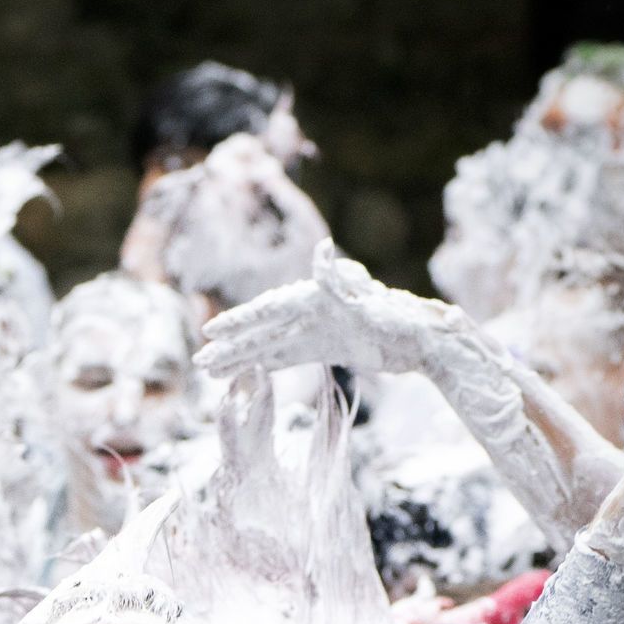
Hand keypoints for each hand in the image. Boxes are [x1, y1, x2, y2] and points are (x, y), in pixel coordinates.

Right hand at [198, 238, 453, 378]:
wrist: (423, 338)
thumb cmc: (396, 319)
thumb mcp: (365, 300)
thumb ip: (337, 279)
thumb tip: (321, 251)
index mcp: (314, 299)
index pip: (268, 311)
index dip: (239, 323)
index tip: (211, 332)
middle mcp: (311, 313)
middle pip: (263, 330)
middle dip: (232, 346)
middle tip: (201, 361)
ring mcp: (318, 331)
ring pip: (271, 345)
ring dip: (243, 358)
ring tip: (214, 371)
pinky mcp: (328, 347)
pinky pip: (290, 355)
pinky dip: (268, 363)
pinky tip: (249, 371)